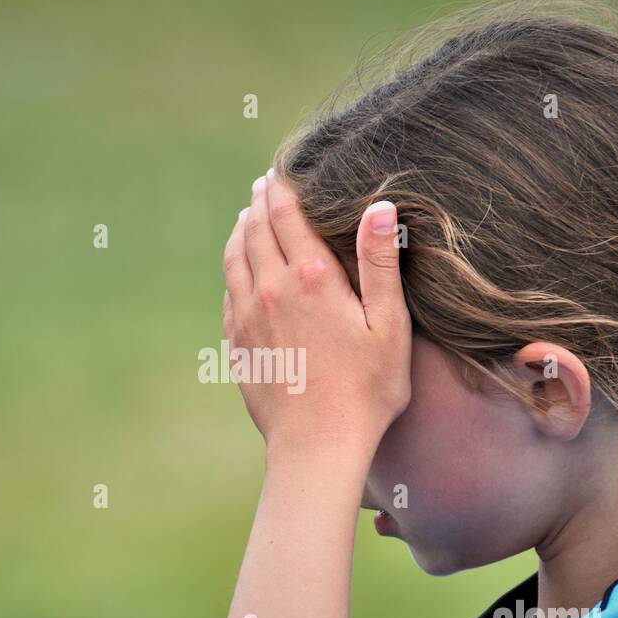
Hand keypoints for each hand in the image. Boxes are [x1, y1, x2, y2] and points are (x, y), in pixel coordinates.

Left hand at [221, 168, 411, 457]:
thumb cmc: (366, 390)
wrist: (316, 446)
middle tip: (264, 184)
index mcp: (311, 278)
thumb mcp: (389, 325)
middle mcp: (271, 289)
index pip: (287, 214)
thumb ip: (380, 263)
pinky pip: (228, 292)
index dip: (283, 187)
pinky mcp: (237, 342)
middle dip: (261, 201)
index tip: (282, 171)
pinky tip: (241, 269)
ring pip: (235, 257)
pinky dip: (233, 268)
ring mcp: (247, 316)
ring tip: (249, 216)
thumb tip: (380, 205)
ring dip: (242, 231)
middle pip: (257, 229)